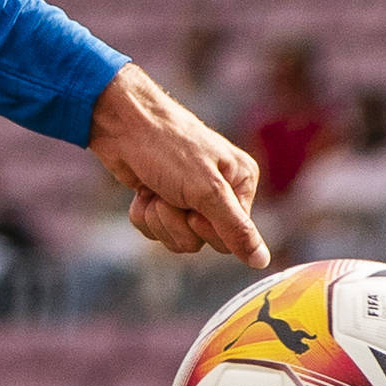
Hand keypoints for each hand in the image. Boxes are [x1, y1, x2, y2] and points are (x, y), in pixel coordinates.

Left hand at [87, 66, 268, 265]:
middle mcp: (219, 192)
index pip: (233, 238)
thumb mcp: (207, 190)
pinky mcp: (161, 199)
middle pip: (203, 242)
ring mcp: (188, 196)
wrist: (122, 124)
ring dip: (159, 218)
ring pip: (176, 238)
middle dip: (178, 223)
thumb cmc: (169, 148)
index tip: (193, 207)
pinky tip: (141, 191)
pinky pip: (154, 229)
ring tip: (154, 190)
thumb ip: (236, 229)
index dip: (207, 229)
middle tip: (169, 194)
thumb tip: (263, 261)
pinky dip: (143, 213)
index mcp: (240, 184)